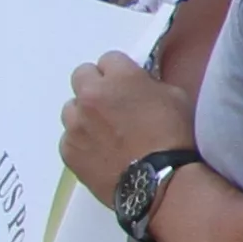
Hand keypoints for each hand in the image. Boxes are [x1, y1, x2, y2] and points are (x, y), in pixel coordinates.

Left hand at [59, 56, 198, 202]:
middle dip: (96, 86)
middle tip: (112, 105)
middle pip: (81, 76)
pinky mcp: (68, 151)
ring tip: (104, 133)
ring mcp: (75, 125)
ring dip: (84, 114)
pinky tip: (100, 153)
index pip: (109, 59)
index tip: (128, 87)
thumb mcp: (174, 96)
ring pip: (71, 109)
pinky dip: (82, 142)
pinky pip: (69, 138)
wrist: (161, 182)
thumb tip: (138, 86)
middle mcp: (90, 96)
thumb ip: (148, 84)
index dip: (120, 74)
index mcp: (118, 77)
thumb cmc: (174, 137)